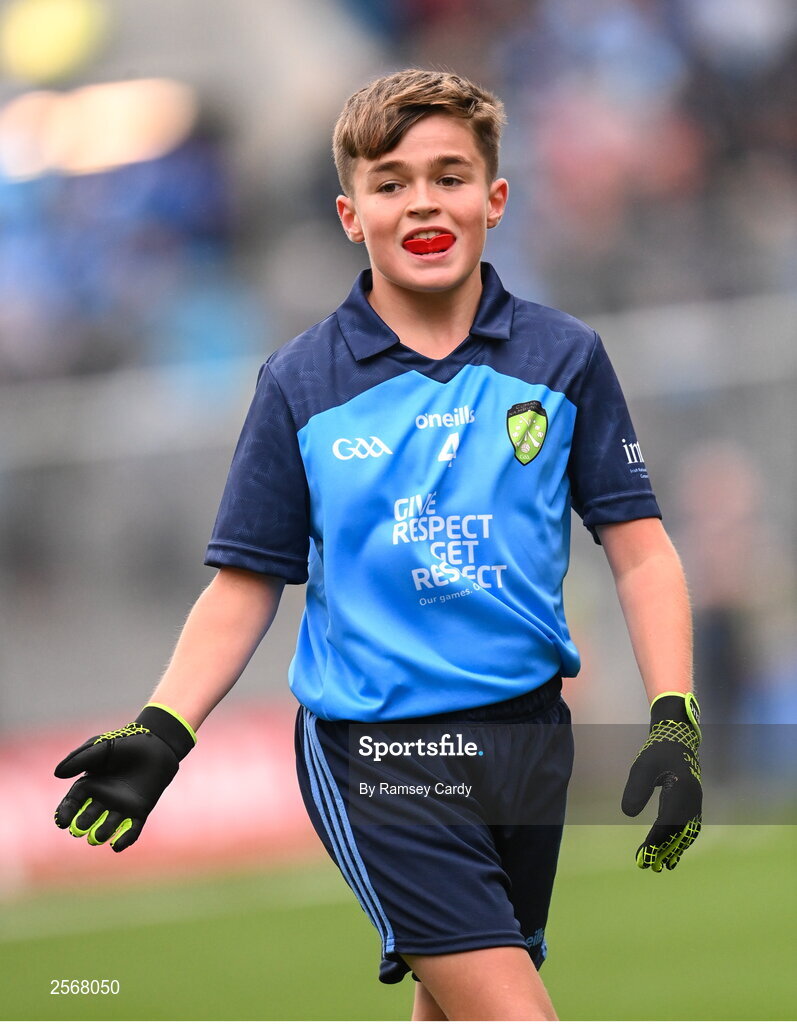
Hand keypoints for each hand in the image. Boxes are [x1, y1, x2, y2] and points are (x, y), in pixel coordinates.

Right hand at [54, 703, 195, 851]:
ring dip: (101, 834)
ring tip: (96, 836)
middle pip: (88, 817)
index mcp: (89, 785)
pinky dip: (125, 839)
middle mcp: (103, 799)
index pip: (73, 803)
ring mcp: (121, 807)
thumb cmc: (126, 743)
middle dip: (82, 824)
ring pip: (108, 826)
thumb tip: (57, 774)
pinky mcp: (140, 811)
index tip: (62, 821)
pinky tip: (117, 846)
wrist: (156, 744)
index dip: (65, 813)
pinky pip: (131, 830)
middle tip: (79, 828)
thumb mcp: (100, 748)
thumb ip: (80, 759)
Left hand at [622, 692, 701, 870]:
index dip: (657, 838)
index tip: (645, 853)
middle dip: (665, 849)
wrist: (677, 740)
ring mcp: (696, 803)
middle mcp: (693, 800)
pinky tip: (673, 850)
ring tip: (664, 865)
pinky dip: (681, 840)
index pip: (668, 821)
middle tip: (650, 866)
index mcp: (681, 790)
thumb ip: (636, 789)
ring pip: (687, 831)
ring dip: (675, 848)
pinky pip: (689, 826)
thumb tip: (628, 814)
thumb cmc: (657, 753)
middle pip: (679, 830)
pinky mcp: (694, 804)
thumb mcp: (642, 767)